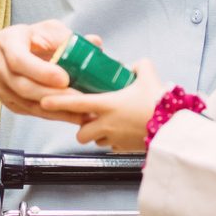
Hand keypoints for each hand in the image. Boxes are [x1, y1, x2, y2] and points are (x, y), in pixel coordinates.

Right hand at [0, 19, 86, 122]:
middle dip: (56, 96)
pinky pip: (31, 112)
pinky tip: (72, 117)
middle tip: (82, 99)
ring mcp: (1, 89)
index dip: (42, 72)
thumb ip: (65, 37)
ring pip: (29, 104)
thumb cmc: (19, 40)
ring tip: (83, 113)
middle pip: (26, 87)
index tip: (64, 78)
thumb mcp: (39, 30)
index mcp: (7, 45)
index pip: (20, 61)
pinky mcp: (8, 103)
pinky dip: (52, 116)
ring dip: (57, 111)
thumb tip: (95, 42)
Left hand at [39, 60, 164, 151]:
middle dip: (82, 127)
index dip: (57, 102)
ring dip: (97, 134)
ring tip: (107, 124)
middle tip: (89, 118)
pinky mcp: (124, 149)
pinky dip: (112, 141)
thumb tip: (132, 66)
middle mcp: (106, 124)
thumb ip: (138, 66)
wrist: (173, 128)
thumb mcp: (149, 75)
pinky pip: (111, 146)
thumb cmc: (159, 102)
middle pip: (81, 131)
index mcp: (107, 104)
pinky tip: (122, 132)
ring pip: (95, 140)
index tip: (43, 102)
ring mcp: (115, 139)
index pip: (75, 103)